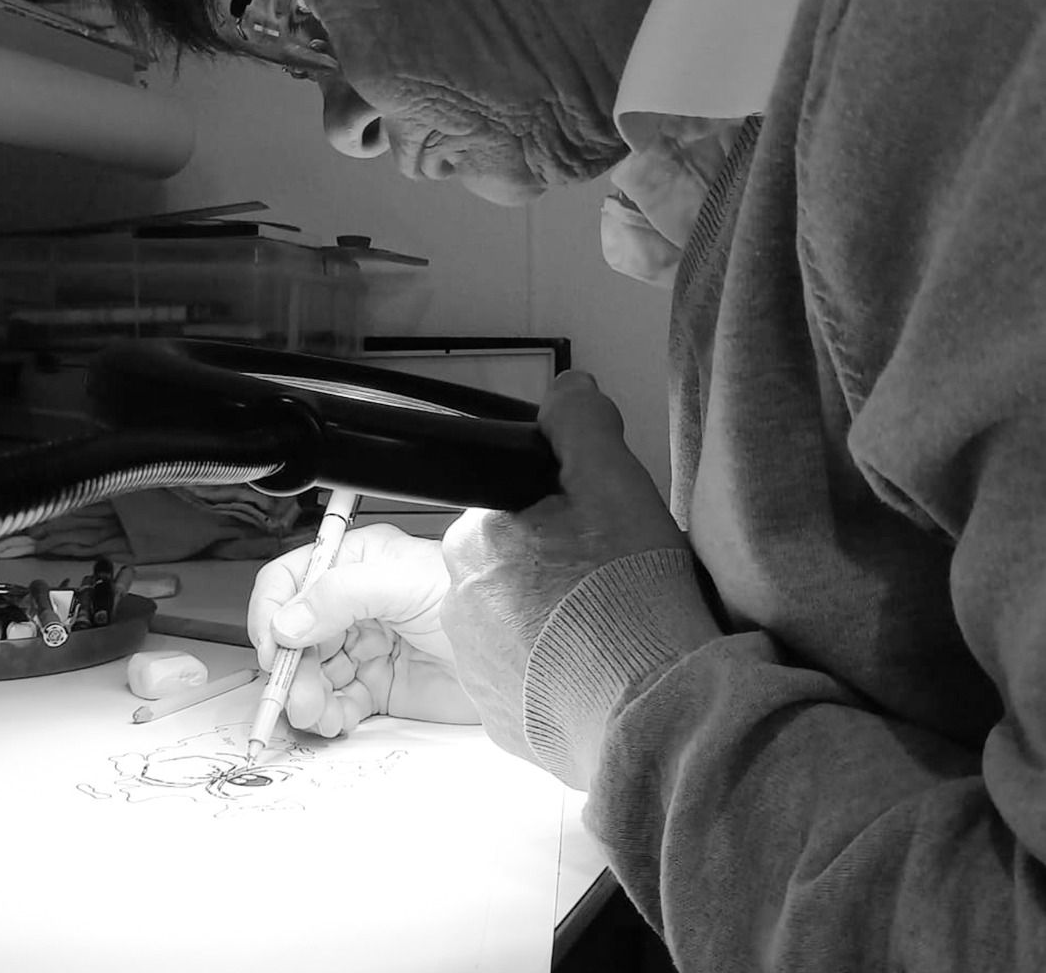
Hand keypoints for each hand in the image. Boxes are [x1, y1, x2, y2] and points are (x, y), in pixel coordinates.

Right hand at [247, 522, 478, 736]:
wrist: (523, 652)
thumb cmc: (477, 597)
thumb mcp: (404, 584)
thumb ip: (341, 595)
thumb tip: (288, 620)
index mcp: (356, 563)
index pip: (291, 580)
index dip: (273, 613)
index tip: (273, 649)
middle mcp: (354, 603)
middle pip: (295, 636)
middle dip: (291, 668)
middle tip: (297, 696)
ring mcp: (365, 646)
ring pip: (310, 674)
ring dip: (305, 698)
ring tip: (319, 714)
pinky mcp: (379, 686)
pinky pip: (336, 703)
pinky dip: (329, 716)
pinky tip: (338, 720)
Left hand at [441, 370, 686, 758]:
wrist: (653, 712)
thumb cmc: (631, 591)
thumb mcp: (614, 482)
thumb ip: (581, 423)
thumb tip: (567, 389)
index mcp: (474, 538)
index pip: (511, 510)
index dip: (562, 516)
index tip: (602, 535)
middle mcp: (456, 603)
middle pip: (511, 566)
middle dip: (552, 568)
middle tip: (613, 581)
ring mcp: (475, 668)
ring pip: (515, 623)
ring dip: (553, 622)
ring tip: (613, 632)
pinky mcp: (500, 721)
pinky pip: (526, 681)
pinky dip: (557, 674)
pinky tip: (602, 673)